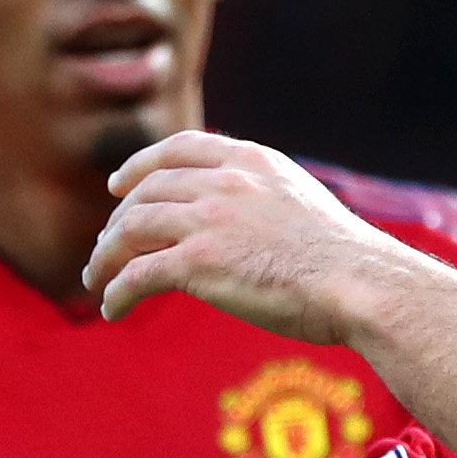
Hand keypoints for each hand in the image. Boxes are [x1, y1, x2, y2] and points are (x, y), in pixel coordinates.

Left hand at [89, 131, 424, 339]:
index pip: (180, 148)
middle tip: (107, 246)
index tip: (119, 183)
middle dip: (118, 219)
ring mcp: (208, 219)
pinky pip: (137, 274)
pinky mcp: (197, 262)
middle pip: (147, 191)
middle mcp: (224, 182)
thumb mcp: (302, 203)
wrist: (359, 283)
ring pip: (130, 230)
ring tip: (97, 279)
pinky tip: (111, 309)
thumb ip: (265, 199)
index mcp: (252, 161)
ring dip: (106, 256)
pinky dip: (117, 291)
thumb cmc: (345, 260)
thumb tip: (248, 223)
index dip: (140, 164)